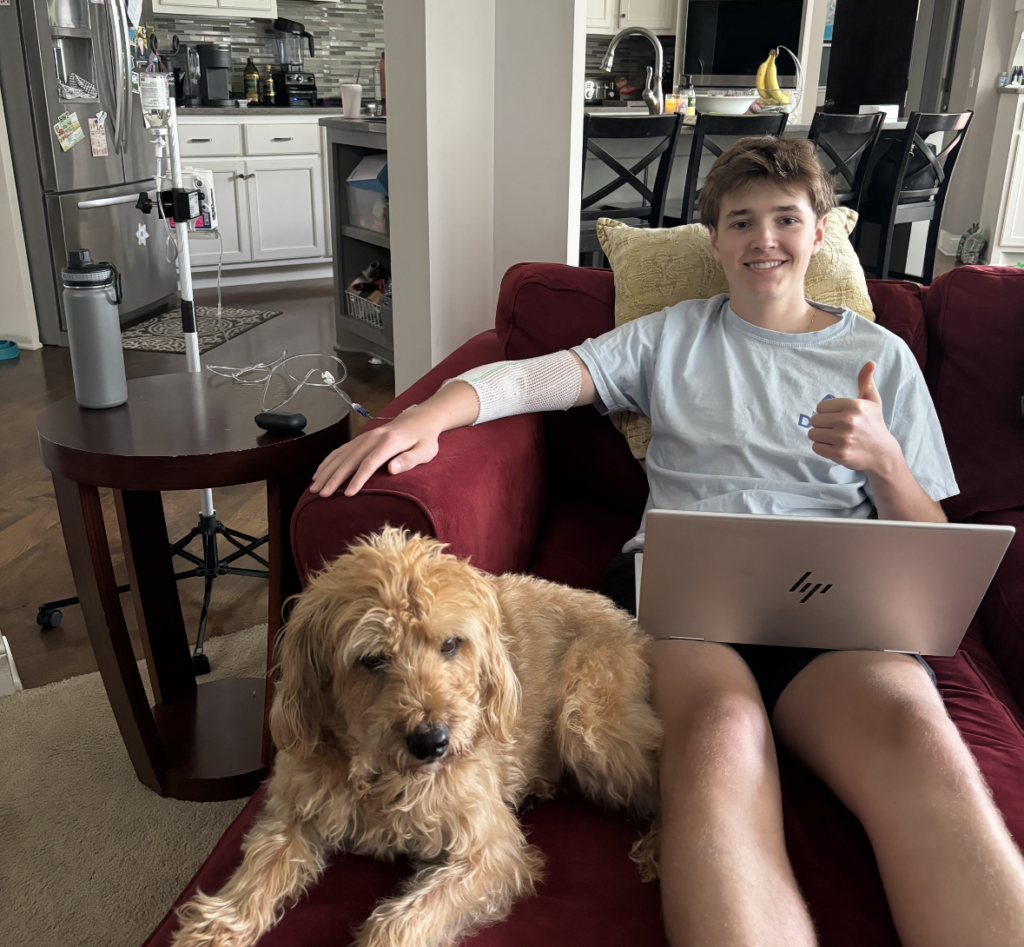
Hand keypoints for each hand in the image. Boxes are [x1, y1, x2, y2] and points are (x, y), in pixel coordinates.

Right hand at [309, 410, 440, 497]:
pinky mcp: (360, 439)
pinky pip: (340, 451)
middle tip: (322, 494)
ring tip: (314, 487)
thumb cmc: (424, 439)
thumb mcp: (425, 451)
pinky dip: (327, 462)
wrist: (419, 419)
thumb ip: (410, 459)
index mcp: (389, 442)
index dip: (358, 479)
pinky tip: (318, 473)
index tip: (348, 494)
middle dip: (334, 478)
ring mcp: (364, 437)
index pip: (370, 462)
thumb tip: (392, 469)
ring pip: (341, 455)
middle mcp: (373, 438)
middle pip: (350, 460)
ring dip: (326, 471)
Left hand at [807, 361, 900, 474]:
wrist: (882, 454)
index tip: (839, 417)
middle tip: (837, 429)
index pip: (820, 407)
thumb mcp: (872, 401)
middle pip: (814, 420)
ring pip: (813, 434)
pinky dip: (822, 448)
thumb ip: (866, 382)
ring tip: (836, 438)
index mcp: (854, 405)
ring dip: (821, 437)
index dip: (827, 413)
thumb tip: (870, 362)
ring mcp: (843, 438)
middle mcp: (848, 421)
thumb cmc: (874, 424)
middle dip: (823, 425)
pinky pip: (816, 447)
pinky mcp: (839, 454)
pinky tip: (835, 447)